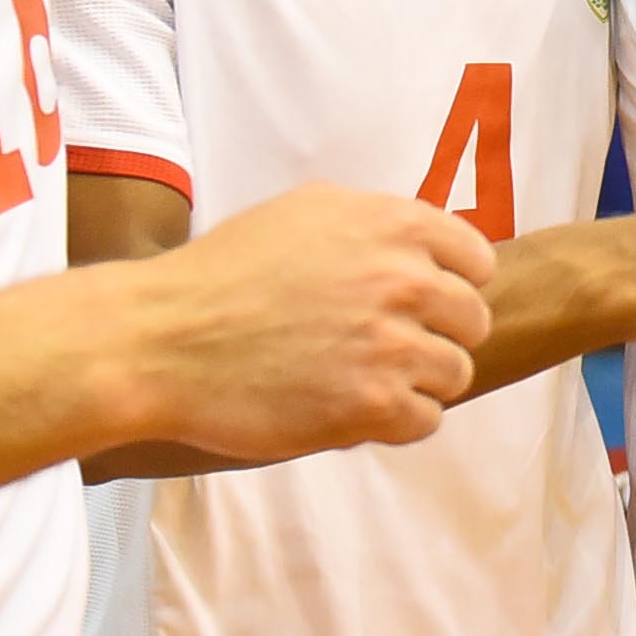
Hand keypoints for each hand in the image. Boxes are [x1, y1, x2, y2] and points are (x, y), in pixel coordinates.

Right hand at [118, 184, 495, 461]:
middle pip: (471, 321)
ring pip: (455, 373)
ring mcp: (391, 343)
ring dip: (415, 382)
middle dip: (435, 335)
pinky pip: (426, 420)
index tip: (419, 305)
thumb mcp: (304, 213)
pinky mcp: (372, 404)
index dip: (452, 286)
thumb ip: (374, 224)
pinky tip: (352, 409)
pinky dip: (395, 422)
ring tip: (361, 378)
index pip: (477, 261)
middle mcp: (403, 278)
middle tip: (384, 347)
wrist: (159, 340)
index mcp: (392, 224)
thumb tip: (426, 245)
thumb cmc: (222, 276)